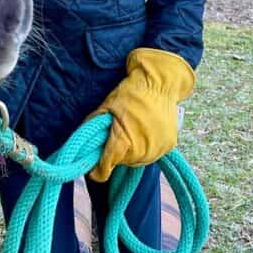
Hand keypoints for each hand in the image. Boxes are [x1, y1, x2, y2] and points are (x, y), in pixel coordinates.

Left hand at [88, 47, 194, 182]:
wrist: (159, 83)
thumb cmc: (131, 92)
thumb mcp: (106, 106)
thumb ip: (93, 126)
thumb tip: (83, 143)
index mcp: (124, 139)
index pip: (106, 165)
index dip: (98, 169)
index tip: (93, 169)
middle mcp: (142, 149)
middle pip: (122, 162)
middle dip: (115, 154)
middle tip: (114, 137)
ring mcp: (157, 149)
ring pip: (137, 160)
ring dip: (130, 153)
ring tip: (130, 134)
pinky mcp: (169, 146)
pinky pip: (151, 154)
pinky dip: (145, 148)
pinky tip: (143, 133)